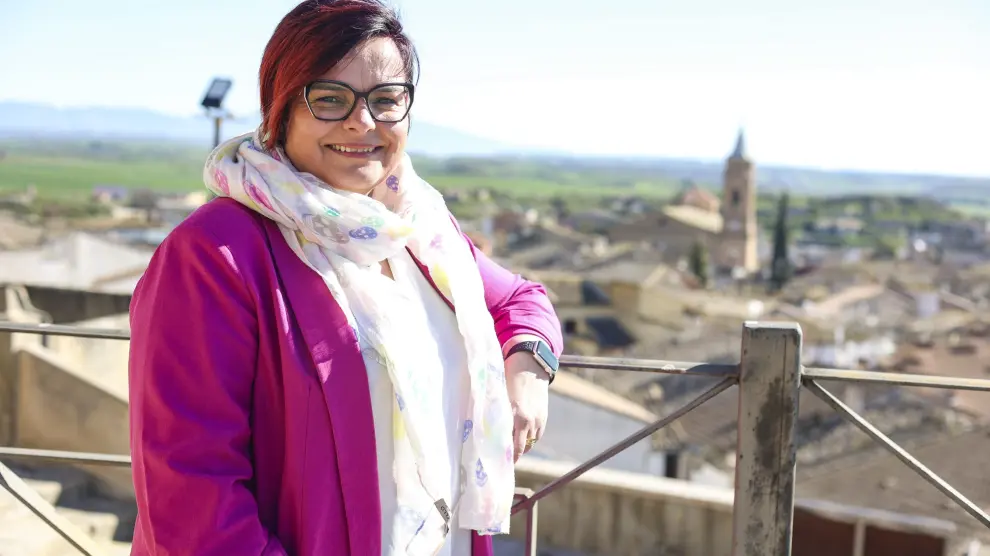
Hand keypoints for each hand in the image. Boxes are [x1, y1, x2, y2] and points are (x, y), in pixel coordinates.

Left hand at [503, 337, 550, 461]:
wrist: (530, 364)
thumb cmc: (508, 376)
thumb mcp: (498, 393)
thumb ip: (492, 410)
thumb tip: (481, 426)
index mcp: (513, 414)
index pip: (507, 443)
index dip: (501, 455)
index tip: (493, 463)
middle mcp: (527, 420)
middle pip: (519, 448)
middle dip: (511, 457)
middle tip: (500, 463)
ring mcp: (537, 419)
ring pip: (529, 444)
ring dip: (520, 448)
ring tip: (509, 451)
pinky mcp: (543, 417)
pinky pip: (537, 436)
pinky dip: (529, 440)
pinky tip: (521, 438)